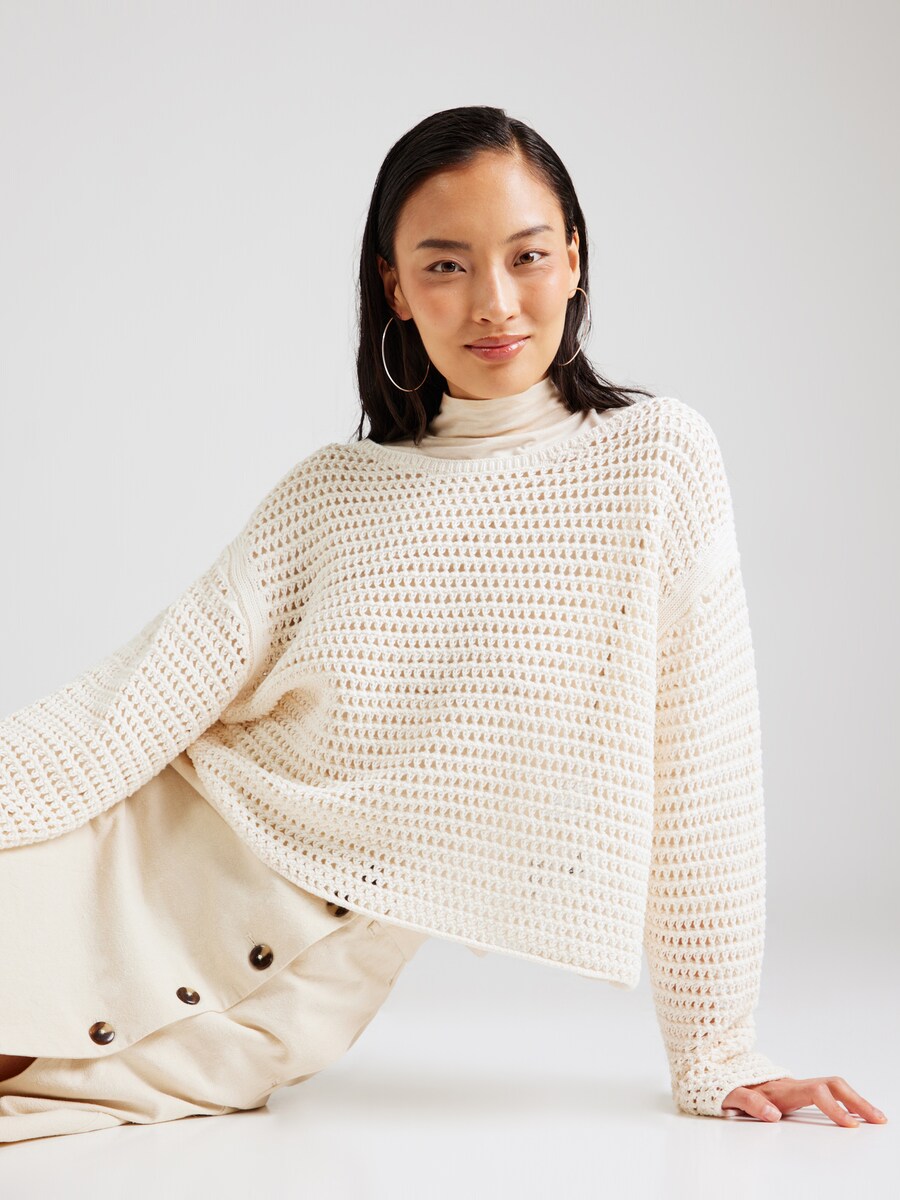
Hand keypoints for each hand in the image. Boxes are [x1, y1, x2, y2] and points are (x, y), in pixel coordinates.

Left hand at [721, 1076, 887, 1125]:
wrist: (719, 1071)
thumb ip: (749, 1102)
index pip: (816, 1093)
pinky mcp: (798, 1091)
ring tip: (876, 1117)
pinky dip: (847, 1102)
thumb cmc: (724, 1085)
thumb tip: (772, 1114)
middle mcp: (793, 1084)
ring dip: (857, 1101)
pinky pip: (828, 1093)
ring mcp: (797, 1086)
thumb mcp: (728, 1094)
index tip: (851, 1126)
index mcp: (780, 1087)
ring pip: (834, 1087)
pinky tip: (857, 1114)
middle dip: (858, 1101)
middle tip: (878, 1119)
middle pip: (833, 1085)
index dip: (835, 1108)